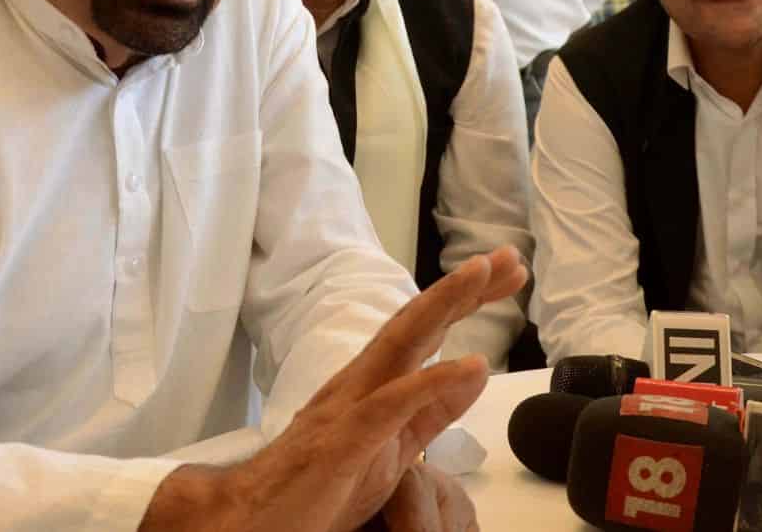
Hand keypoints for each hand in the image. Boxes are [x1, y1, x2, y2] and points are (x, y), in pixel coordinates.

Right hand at [138, 246, 525, 531]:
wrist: (254, 521)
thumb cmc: (321, 485)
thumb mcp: (394, 448)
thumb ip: (433, 412)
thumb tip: (474, 372)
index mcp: (373, 383)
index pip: (424, 331)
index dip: (464, 299)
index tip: (504, 273)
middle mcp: (360, 382)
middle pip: (416, 323)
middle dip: (462, 288)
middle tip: (507, 256)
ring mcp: (350, 406)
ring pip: (401, 344)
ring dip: (443, 305)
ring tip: (482, 275)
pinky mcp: (344, 440)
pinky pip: (391, 405)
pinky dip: (431, 381)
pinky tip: (469, 365)